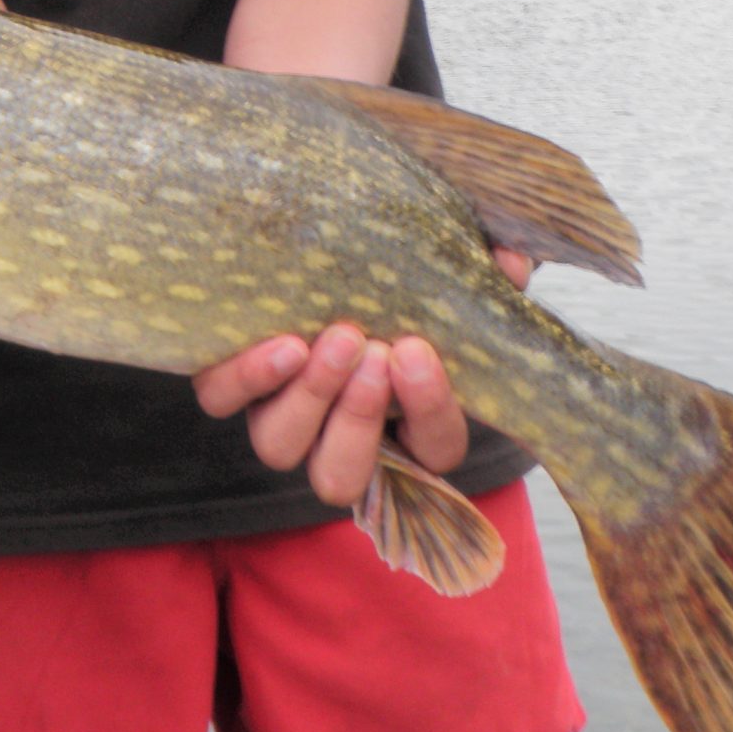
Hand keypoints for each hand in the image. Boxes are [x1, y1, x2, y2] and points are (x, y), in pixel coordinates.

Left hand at [192, 248, 534, 505]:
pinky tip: (280, 341)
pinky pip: (220, 398)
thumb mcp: (445, 277)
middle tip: (377, 351)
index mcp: (407, 425)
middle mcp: (336, 437)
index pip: (433, 448)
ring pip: (279, 447)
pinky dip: (246, 377)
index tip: (421, 353)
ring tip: (333, 338)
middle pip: (340, 474)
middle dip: (360, 416)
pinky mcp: (230, 383)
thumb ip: (483, 274)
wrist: (310, 256)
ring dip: (310, 397)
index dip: (429, 410)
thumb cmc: (396, 279)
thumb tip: (512, 259)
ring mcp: (279, 415)